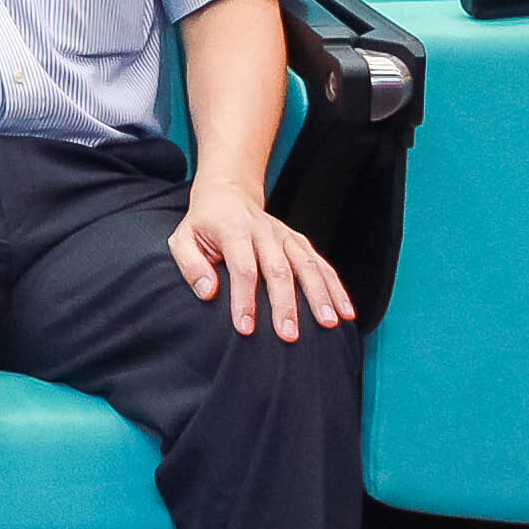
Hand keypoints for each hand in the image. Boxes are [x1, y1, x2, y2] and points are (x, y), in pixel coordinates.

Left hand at [172, 182, 353, 341]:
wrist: (228, 194)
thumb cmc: (203, 225)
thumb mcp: (182, 239)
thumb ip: (190, 265)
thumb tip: (208, 292)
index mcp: (234, 230)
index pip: (242, 268)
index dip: (244, 298)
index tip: (245, 328)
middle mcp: (264, 232)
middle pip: (279, 269)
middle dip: (286, 304)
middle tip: (289, 335)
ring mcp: (286, 236)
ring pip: (307, 266)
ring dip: (320, 296)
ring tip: (329, 323)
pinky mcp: (299, 242)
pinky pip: (321, 265)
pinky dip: (336, 288)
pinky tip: (346, 311)